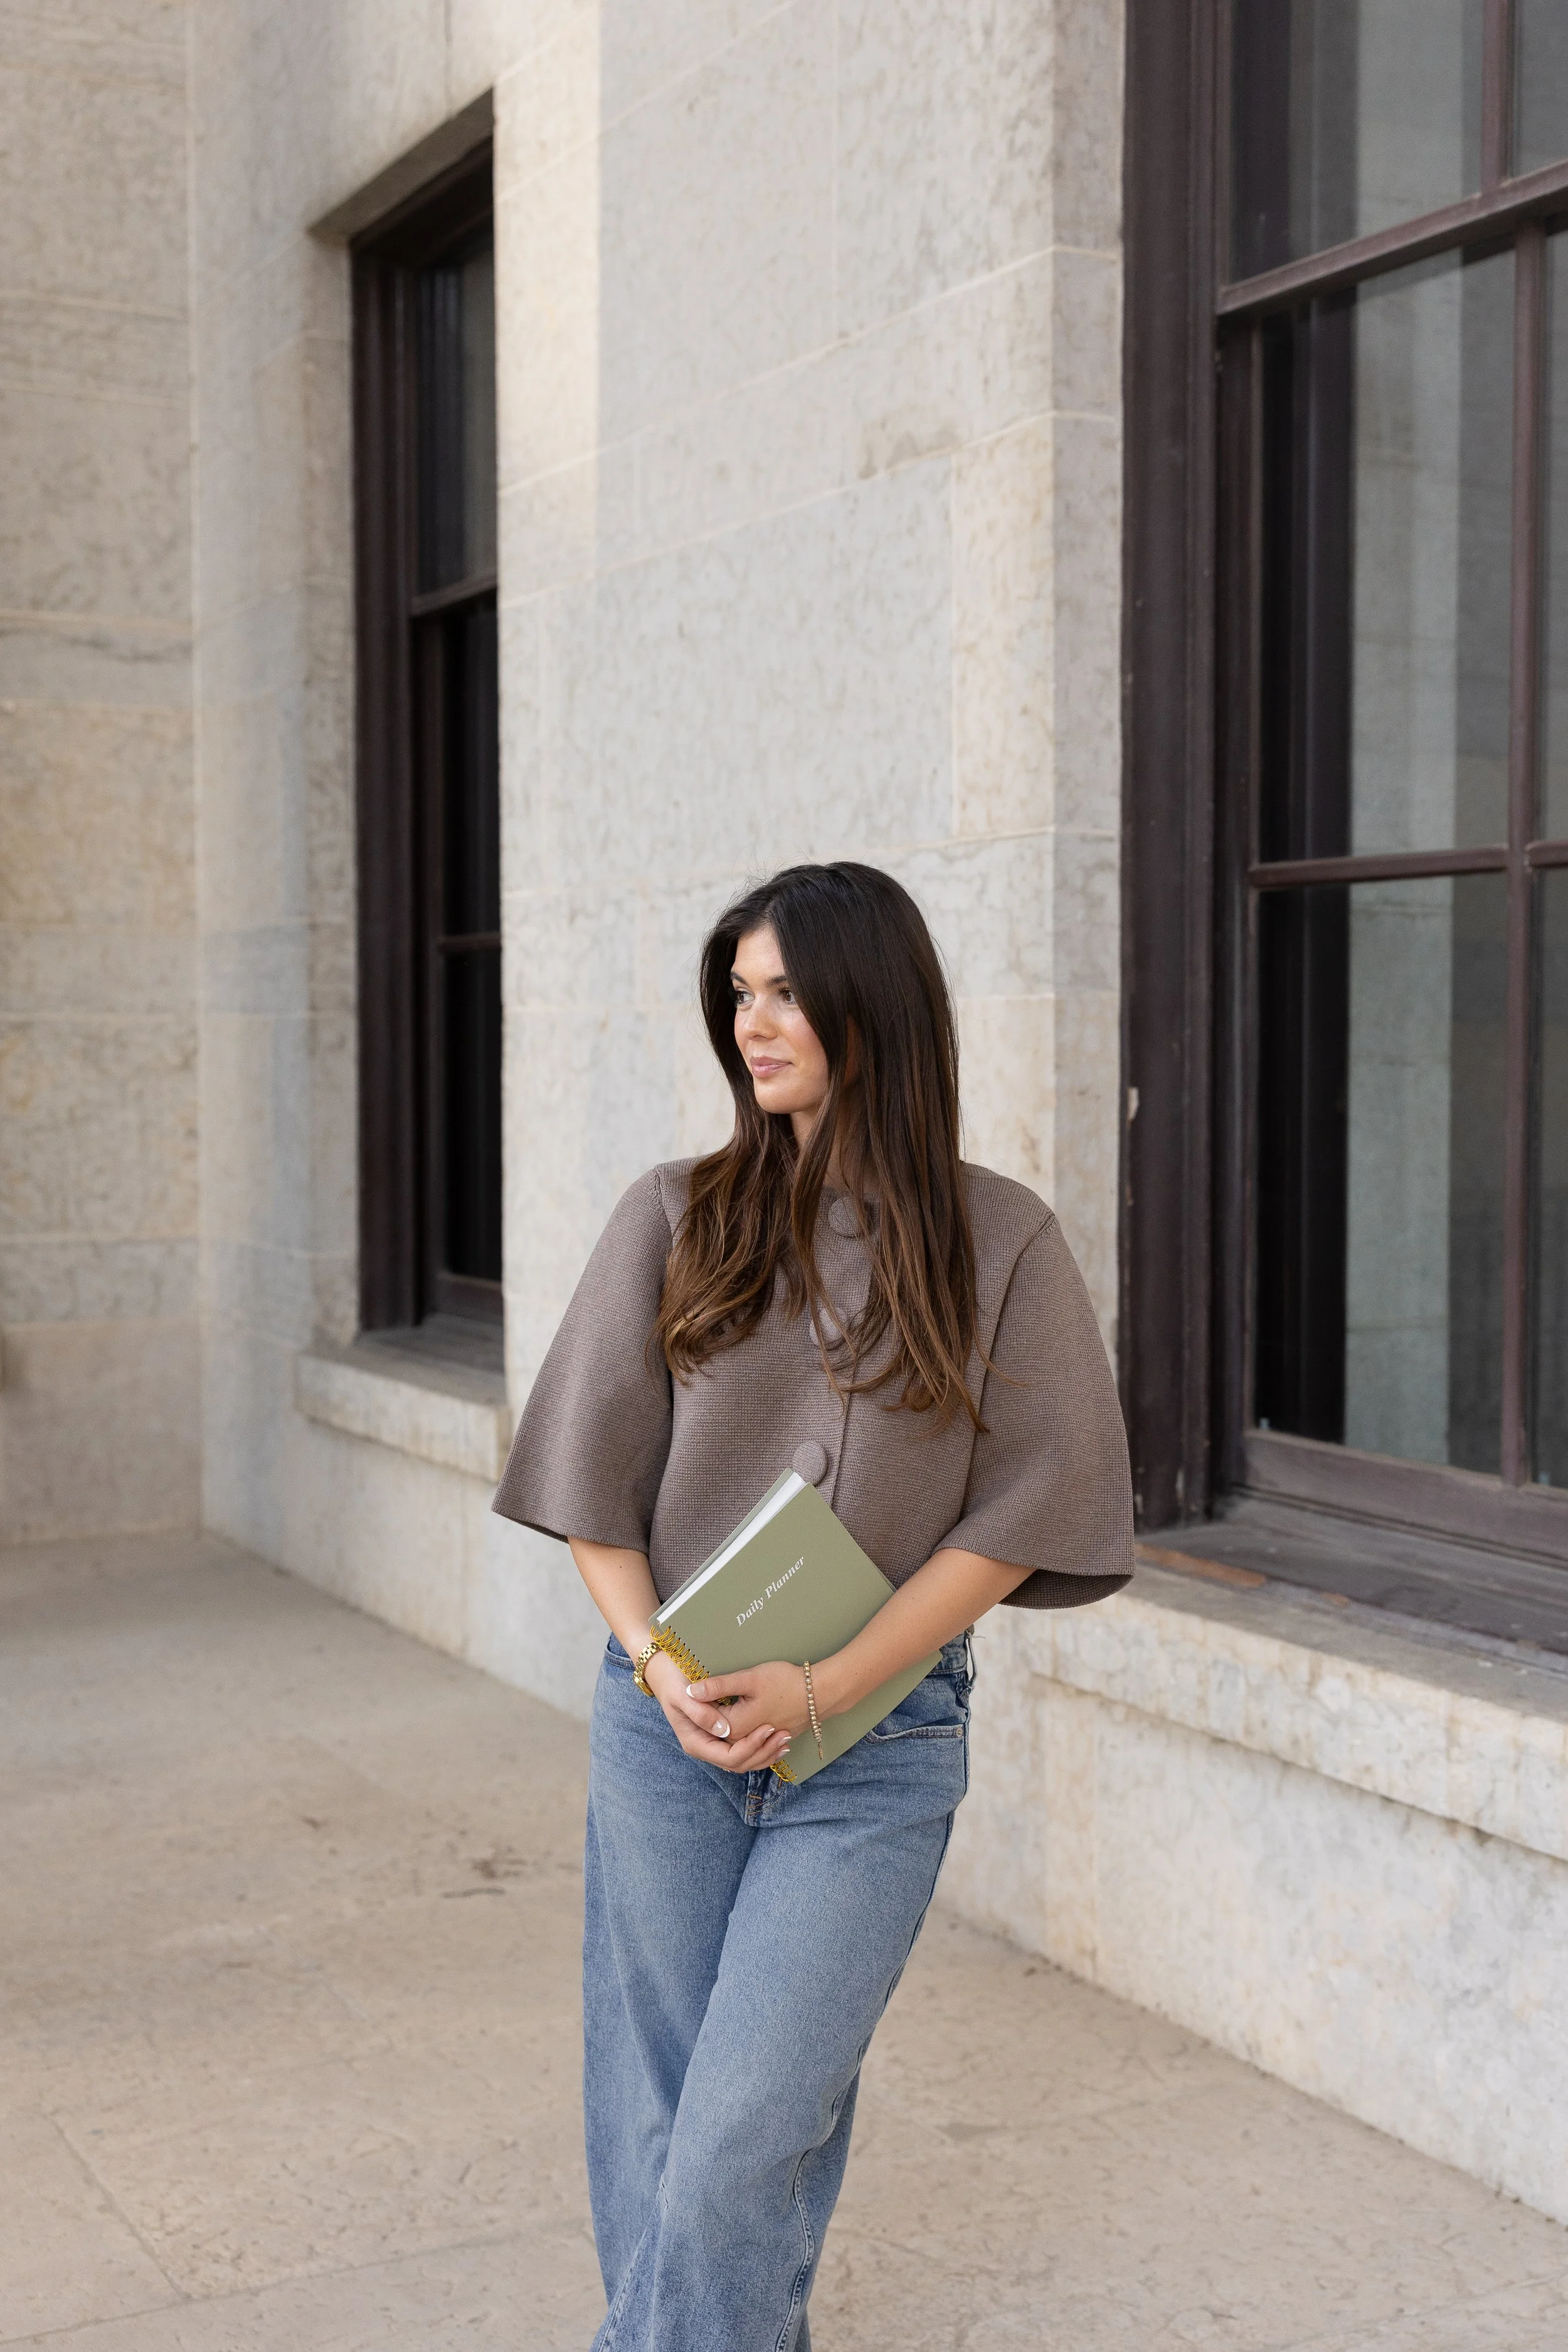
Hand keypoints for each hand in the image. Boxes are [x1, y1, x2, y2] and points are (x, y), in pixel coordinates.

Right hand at [645, 1650, 796, 1774]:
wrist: (667, 1673)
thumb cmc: (674, 1681)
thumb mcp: (684, 1694)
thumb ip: (701, 1712)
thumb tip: (722, 1730)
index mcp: (695, 1743)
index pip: (729, 1757)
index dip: (751, 1747)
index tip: (768, 1728)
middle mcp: (705, 1748)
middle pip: (739, 1763)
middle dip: (763, 1752)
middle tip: (784, 1735)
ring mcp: (713, 1744)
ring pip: (744, 1760)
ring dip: (765, 1752)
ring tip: (786, 1738)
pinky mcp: (721, 1736)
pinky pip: (743, 1750)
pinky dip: (760, 1746)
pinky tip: (776, 1738)